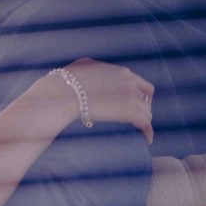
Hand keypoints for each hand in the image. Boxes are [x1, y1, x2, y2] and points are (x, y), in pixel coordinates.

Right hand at [39, 58, 155, 143]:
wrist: (59, 95)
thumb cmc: (61, 85)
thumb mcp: (79, 67)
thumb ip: (90, 69)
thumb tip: (86, 71)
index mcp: (117, 70)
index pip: (136, 81)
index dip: (136, 93)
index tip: (129, 104)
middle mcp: (127, 79)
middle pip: (146, 93)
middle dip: (143, 106)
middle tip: (136, 119)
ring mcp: (129, 94)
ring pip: (146, 109)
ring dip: (144, 120)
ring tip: (142, 132)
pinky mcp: (128, 110)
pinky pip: (144, 121)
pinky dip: (146, 130)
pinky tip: (146, 138)